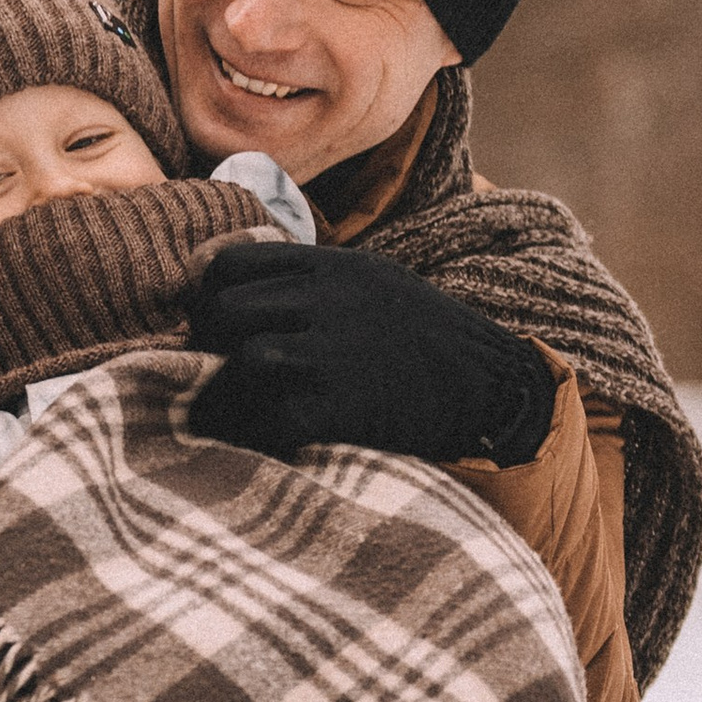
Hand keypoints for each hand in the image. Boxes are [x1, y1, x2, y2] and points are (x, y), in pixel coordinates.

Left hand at [190, 238, 557, 468]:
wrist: (491, 390)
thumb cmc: (425, 343)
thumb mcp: (374, 284)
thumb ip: (312, 284)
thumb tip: (232, 292)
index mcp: (333, 267)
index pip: (230, 263)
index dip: (210, 297)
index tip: (216, 328)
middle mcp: (332, 301)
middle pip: (224, 310)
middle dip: (210, 345)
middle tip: (219, 373)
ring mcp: (338, 353)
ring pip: (244, 360)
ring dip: (230, 393)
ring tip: (237, 411)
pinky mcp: (344, 407)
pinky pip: (271, 419)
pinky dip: (259, 434)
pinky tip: (271, 438)